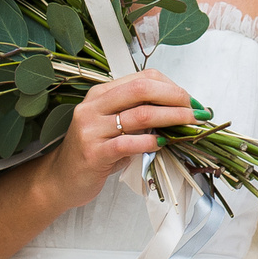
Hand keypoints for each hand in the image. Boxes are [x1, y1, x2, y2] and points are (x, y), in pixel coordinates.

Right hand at [34, 70, 200, 211]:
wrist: (61, 179)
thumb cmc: (92, 152)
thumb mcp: (113, 126)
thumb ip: (137, 115)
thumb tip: (178, 110)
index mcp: (100, 94)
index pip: (142, 78)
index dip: (171, 86)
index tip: (190, 100)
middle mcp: (94, 107)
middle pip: (142, 89)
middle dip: (175, 97)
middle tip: (196, 110)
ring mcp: (92, 129)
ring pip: (140, 115)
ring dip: (172, 118)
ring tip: (190, 125)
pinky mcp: (94, 153)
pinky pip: (128, 143)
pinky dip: (150, 142)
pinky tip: (163, 144)